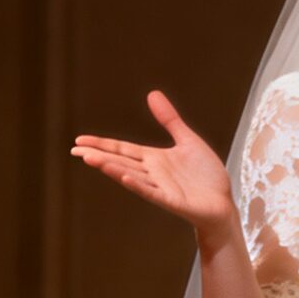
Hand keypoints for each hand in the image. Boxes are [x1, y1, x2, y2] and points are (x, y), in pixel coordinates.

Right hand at [70, 90, 235, 240]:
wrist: (224, 204)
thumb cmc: (207, 176)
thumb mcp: (188, 141)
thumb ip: (170, 120)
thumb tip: (152, 93)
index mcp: (154, 159)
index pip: (123, 149)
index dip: (102, 144)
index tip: (79, 141)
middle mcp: (153, 173)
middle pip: (121, 162)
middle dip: (98, 156)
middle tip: (74, 151)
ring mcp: (162, 188)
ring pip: (132, 176)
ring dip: (112, 168)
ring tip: (91, 160)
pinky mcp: (174, 201)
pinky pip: (153, 193)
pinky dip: (139, 185)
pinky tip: (124, 178)